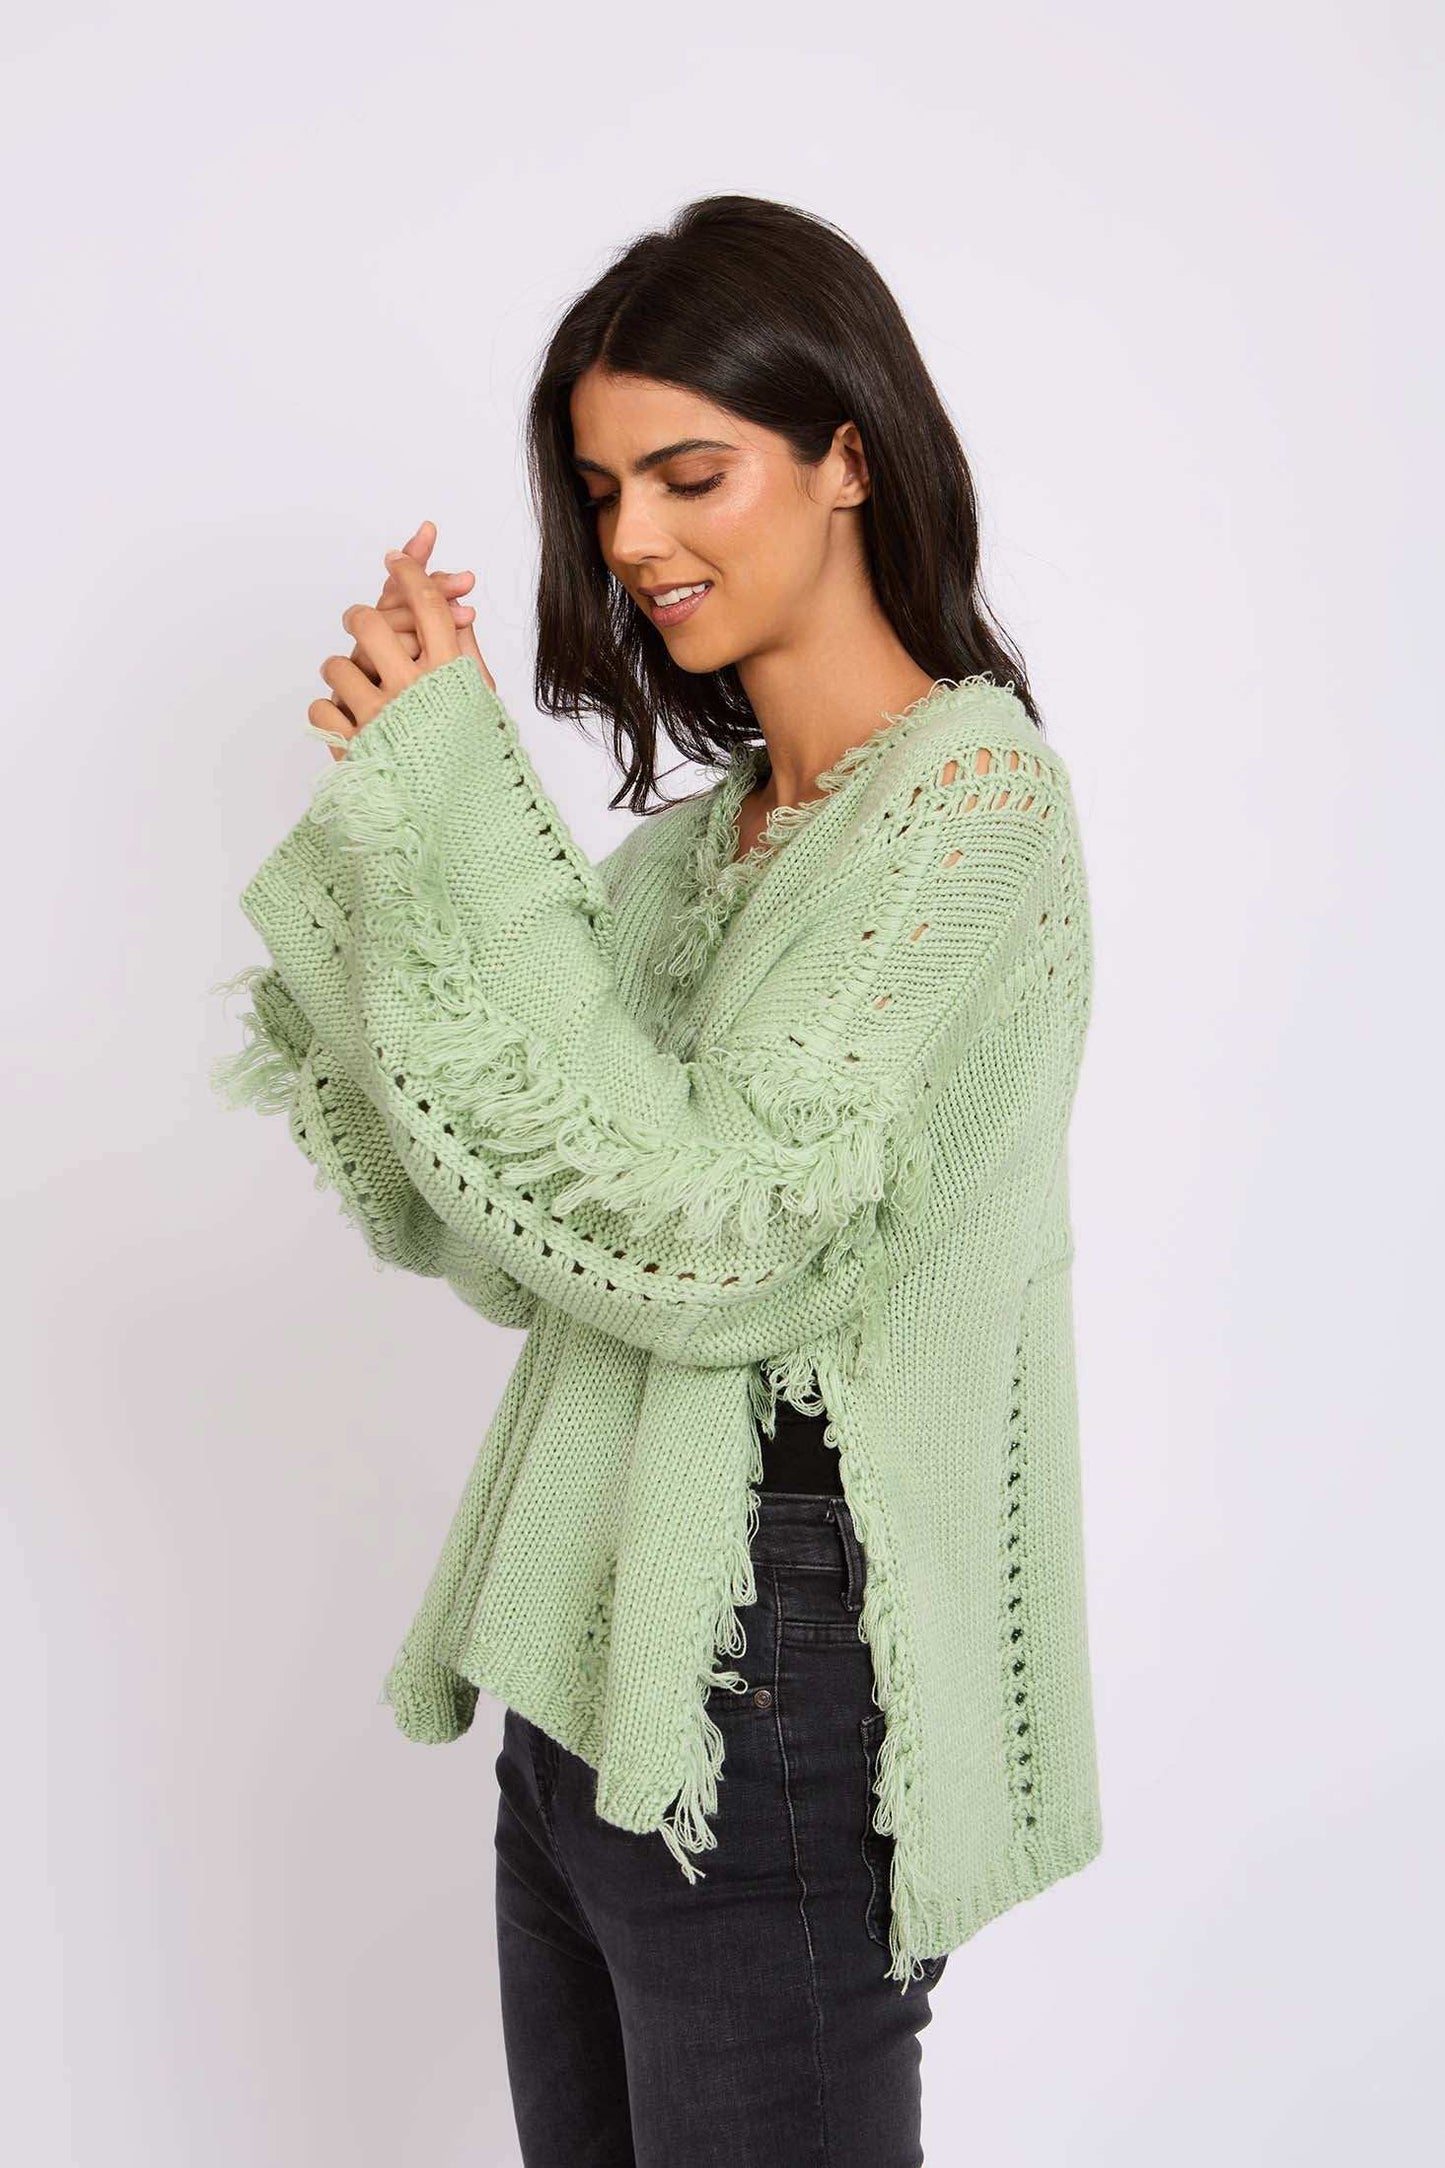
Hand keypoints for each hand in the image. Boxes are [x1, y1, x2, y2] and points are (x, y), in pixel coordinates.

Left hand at [310, 522, 493, 759]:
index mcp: (451, 677)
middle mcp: (413, 692)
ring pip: (337, 665)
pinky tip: (347, 721)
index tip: (397, 559)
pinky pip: (322, 708)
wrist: (459, 826)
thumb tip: (456, 612)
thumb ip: (466, 656)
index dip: (411, 573)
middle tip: (359, 621)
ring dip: (341, 670)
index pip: (427, 605)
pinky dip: (330, 712)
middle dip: (361, 616)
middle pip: (372, 623)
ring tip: (353, 685)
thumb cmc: (474, 763)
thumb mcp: (482, 705)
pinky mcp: (353, 747)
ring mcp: (380, 719)